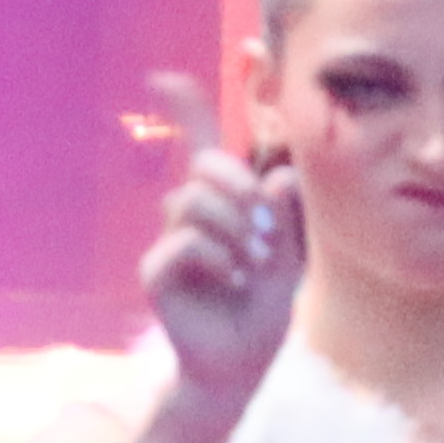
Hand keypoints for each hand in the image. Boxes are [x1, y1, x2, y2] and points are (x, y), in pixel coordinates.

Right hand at [134, 68, 300, 407]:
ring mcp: (169, 242)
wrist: (241, 363)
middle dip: (240, 186)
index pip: (200, 146)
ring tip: (251, 265)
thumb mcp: (287, 257)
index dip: (185, 110)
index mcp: (221, 204)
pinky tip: (230, 281)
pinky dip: (217, 258)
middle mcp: (189, 216)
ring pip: (196, 202)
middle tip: (265, 229)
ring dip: (236, 231)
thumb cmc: (262, 307)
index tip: (163, 79)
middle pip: (206, 166)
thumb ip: (284, 216)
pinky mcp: (156, 272)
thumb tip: (279, 175)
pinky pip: (185, 242)